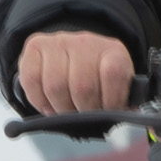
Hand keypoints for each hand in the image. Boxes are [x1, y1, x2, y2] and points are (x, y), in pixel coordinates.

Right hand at [17, 30, 134, 114]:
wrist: (76, 54)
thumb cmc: (100, 79)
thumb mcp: (119, 87)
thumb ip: (126, 102)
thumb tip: (130, 117)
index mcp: (113, 51)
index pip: (113, 74)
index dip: (110, 101)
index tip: (108, 113)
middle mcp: (85, 42)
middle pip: (82, 86)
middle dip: (83, 111)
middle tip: (85, 118)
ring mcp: (58, 42)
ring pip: (54, 86)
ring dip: (60, 109)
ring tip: (67, 113)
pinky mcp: (35, 46)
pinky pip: (31, 80)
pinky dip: (39, 101)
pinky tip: (49, 106)